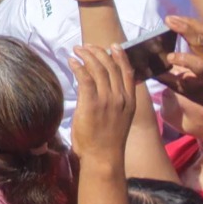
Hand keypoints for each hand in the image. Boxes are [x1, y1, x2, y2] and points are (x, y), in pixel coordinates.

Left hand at [69, 45, 137, 165]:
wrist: (103, 157)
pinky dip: (78, 66)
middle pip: (111, 66)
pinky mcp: (92, 103)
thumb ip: (116, 102)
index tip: (114, 45)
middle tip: (87, 46)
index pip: (128, 72)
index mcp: (130, 102)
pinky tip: (72, 61)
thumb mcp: (120, 119)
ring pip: (98, 69)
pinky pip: (85, 78)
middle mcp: (121, 98)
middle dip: (99, 52)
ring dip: (87, 55)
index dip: (121, 56)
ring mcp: (107, 100)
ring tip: (77, 49)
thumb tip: (103, 87)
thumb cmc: (108, 141)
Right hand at [165, 14, 202, 106]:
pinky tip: (179, 19)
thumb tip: (144, 67)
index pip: (199, 65)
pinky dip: (193, 22)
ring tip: (171, 18)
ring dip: (188, 22)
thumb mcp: (182, 89)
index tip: (168, 57)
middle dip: (185, 30)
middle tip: (168, 21)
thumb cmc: (197, 90)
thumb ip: (166, 78)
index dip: (183, 59)